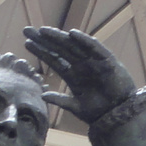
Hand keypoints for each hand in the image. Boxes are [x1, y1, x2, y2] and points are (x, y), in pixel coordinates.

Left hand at [22, 26, 137, 122]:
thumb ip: (61, 101)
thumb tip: (43, 95)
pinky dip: (84, 41)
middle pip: (59, 49)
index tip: (26, 43)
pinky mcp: (107, 61)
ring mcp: (93, 62)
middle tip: (27, 30)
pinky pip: (94, 48)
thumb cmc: (99, 112)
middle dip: (43, 39)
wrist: (119, 115)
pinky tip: (72, 34)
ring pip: (73, 46)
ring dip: (59, 37)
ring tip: (43, 30)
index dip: (40, 51)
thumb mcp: (76, 107)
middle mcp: (81, 65)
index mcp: (73, 75)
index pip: (53, 60)